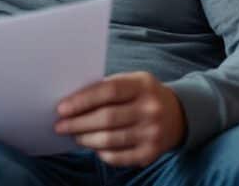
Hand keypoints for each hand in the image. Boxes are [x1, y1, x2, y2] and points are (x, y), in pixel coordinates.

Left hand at [55, 71, 186, 167]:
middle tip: (60, 126)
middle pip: (107, 118)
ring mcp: (152, 133)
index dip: (82, 101)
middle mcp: (150, 109)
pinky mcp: (151, 153)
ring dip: (86, 139)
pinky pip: (119, 157)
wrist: (178, 114)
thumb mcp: (132, 81)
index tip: (61, 108)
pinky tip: (93, 147)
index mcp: (142, 85)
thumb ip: (106, 87)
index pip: (108, 91)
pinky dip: (102, 153)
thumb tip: (73, 101)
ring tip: (74, 136)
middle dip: (78, 123)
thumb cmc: (143, 95)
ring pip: (111, 140)